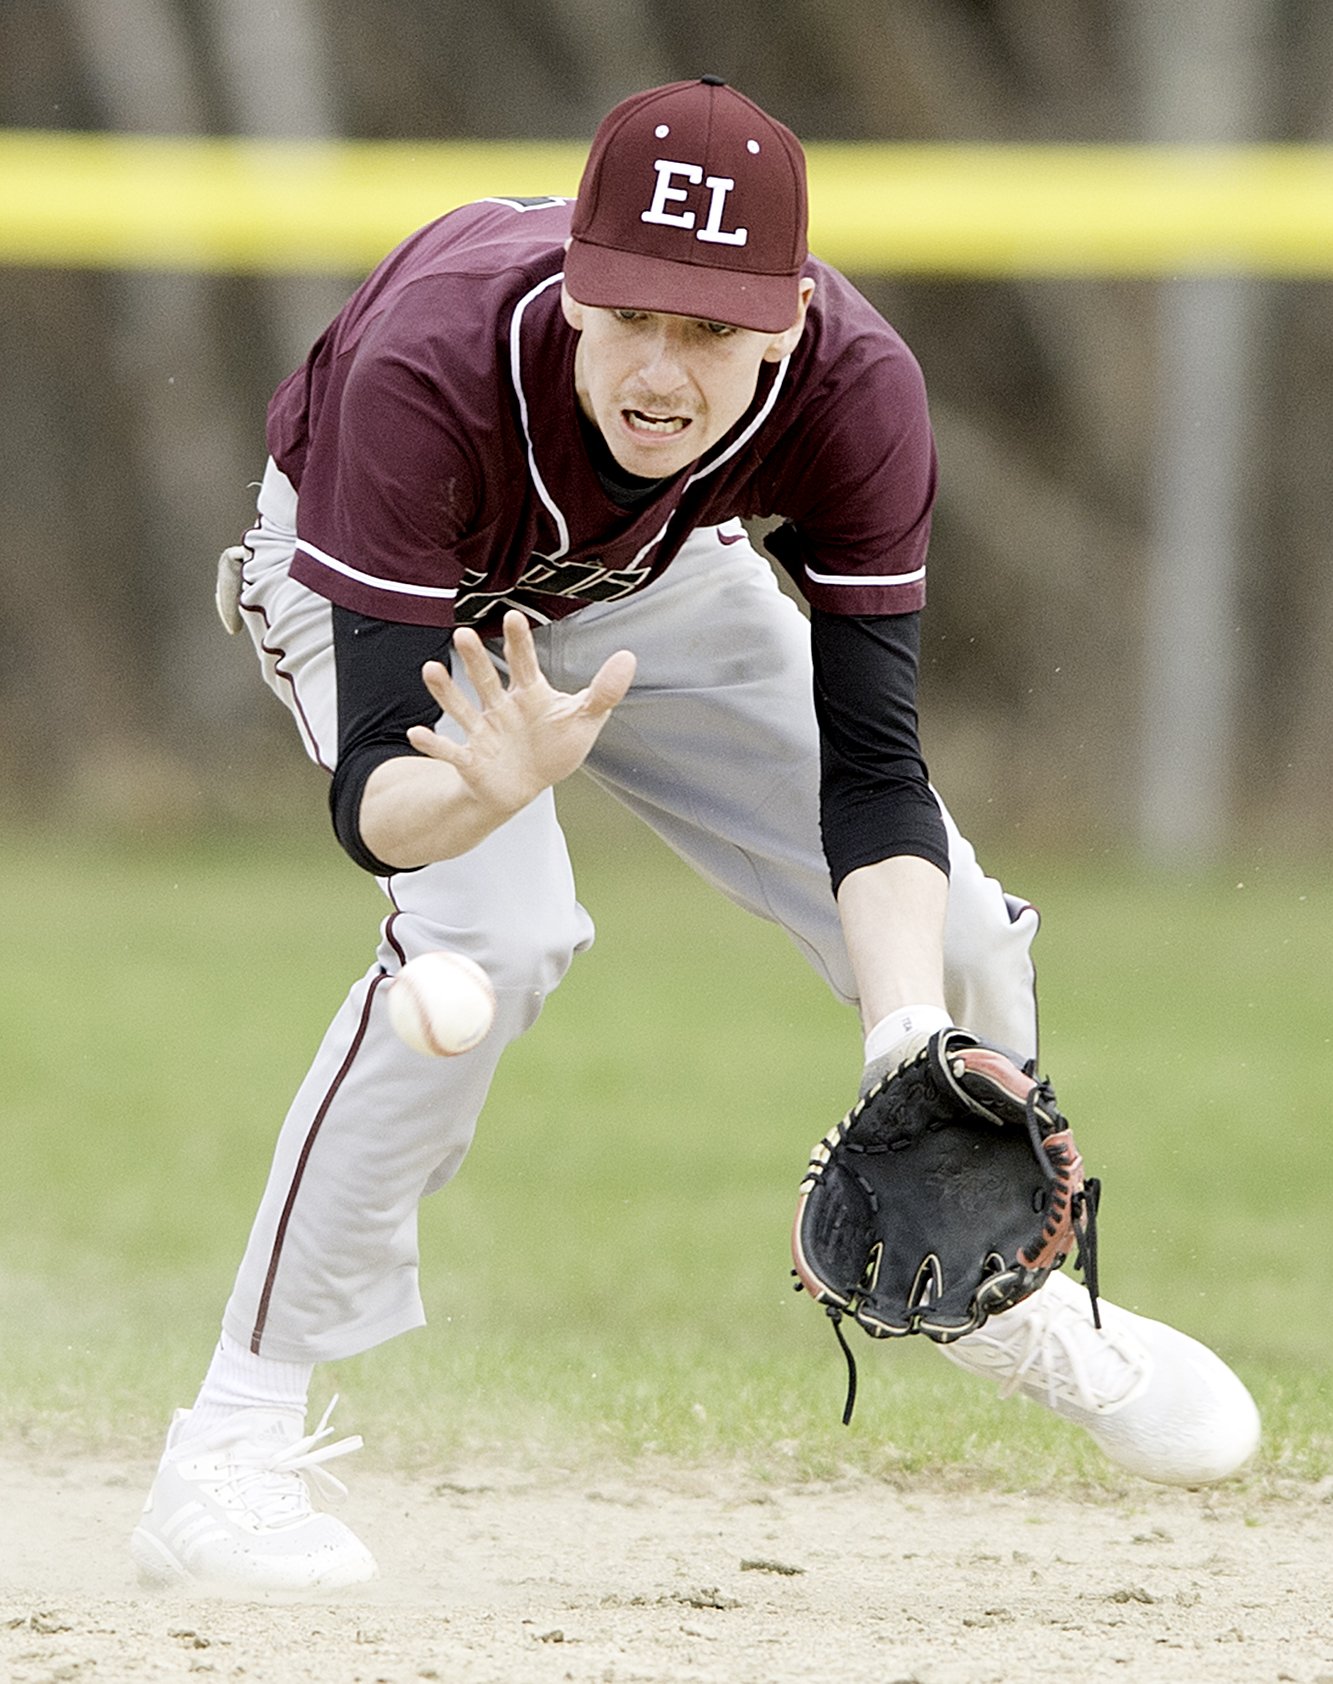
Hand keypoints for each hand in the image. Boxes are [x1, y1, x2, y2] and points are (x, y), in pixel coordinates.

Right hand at [406, 610, 635, 819]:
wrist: (526, 786)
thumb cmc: (554, 747)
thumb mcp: (585, 719)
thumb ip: (604, 691)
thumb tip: (629, 656)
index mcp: (530, 694)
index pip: (524, 663)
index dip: (520, 643)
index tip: (514, 617)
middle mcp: (501, 707)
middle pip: (487, 679)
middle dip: (475, 660)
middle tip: (464, 634)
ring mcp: (484, 732)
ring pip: (462, 707)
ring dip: (446, 691)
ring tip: (429, 670)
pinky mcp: (472, 759)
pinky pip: (451, 750)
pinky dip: (434, 744)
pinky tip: (417, 733)